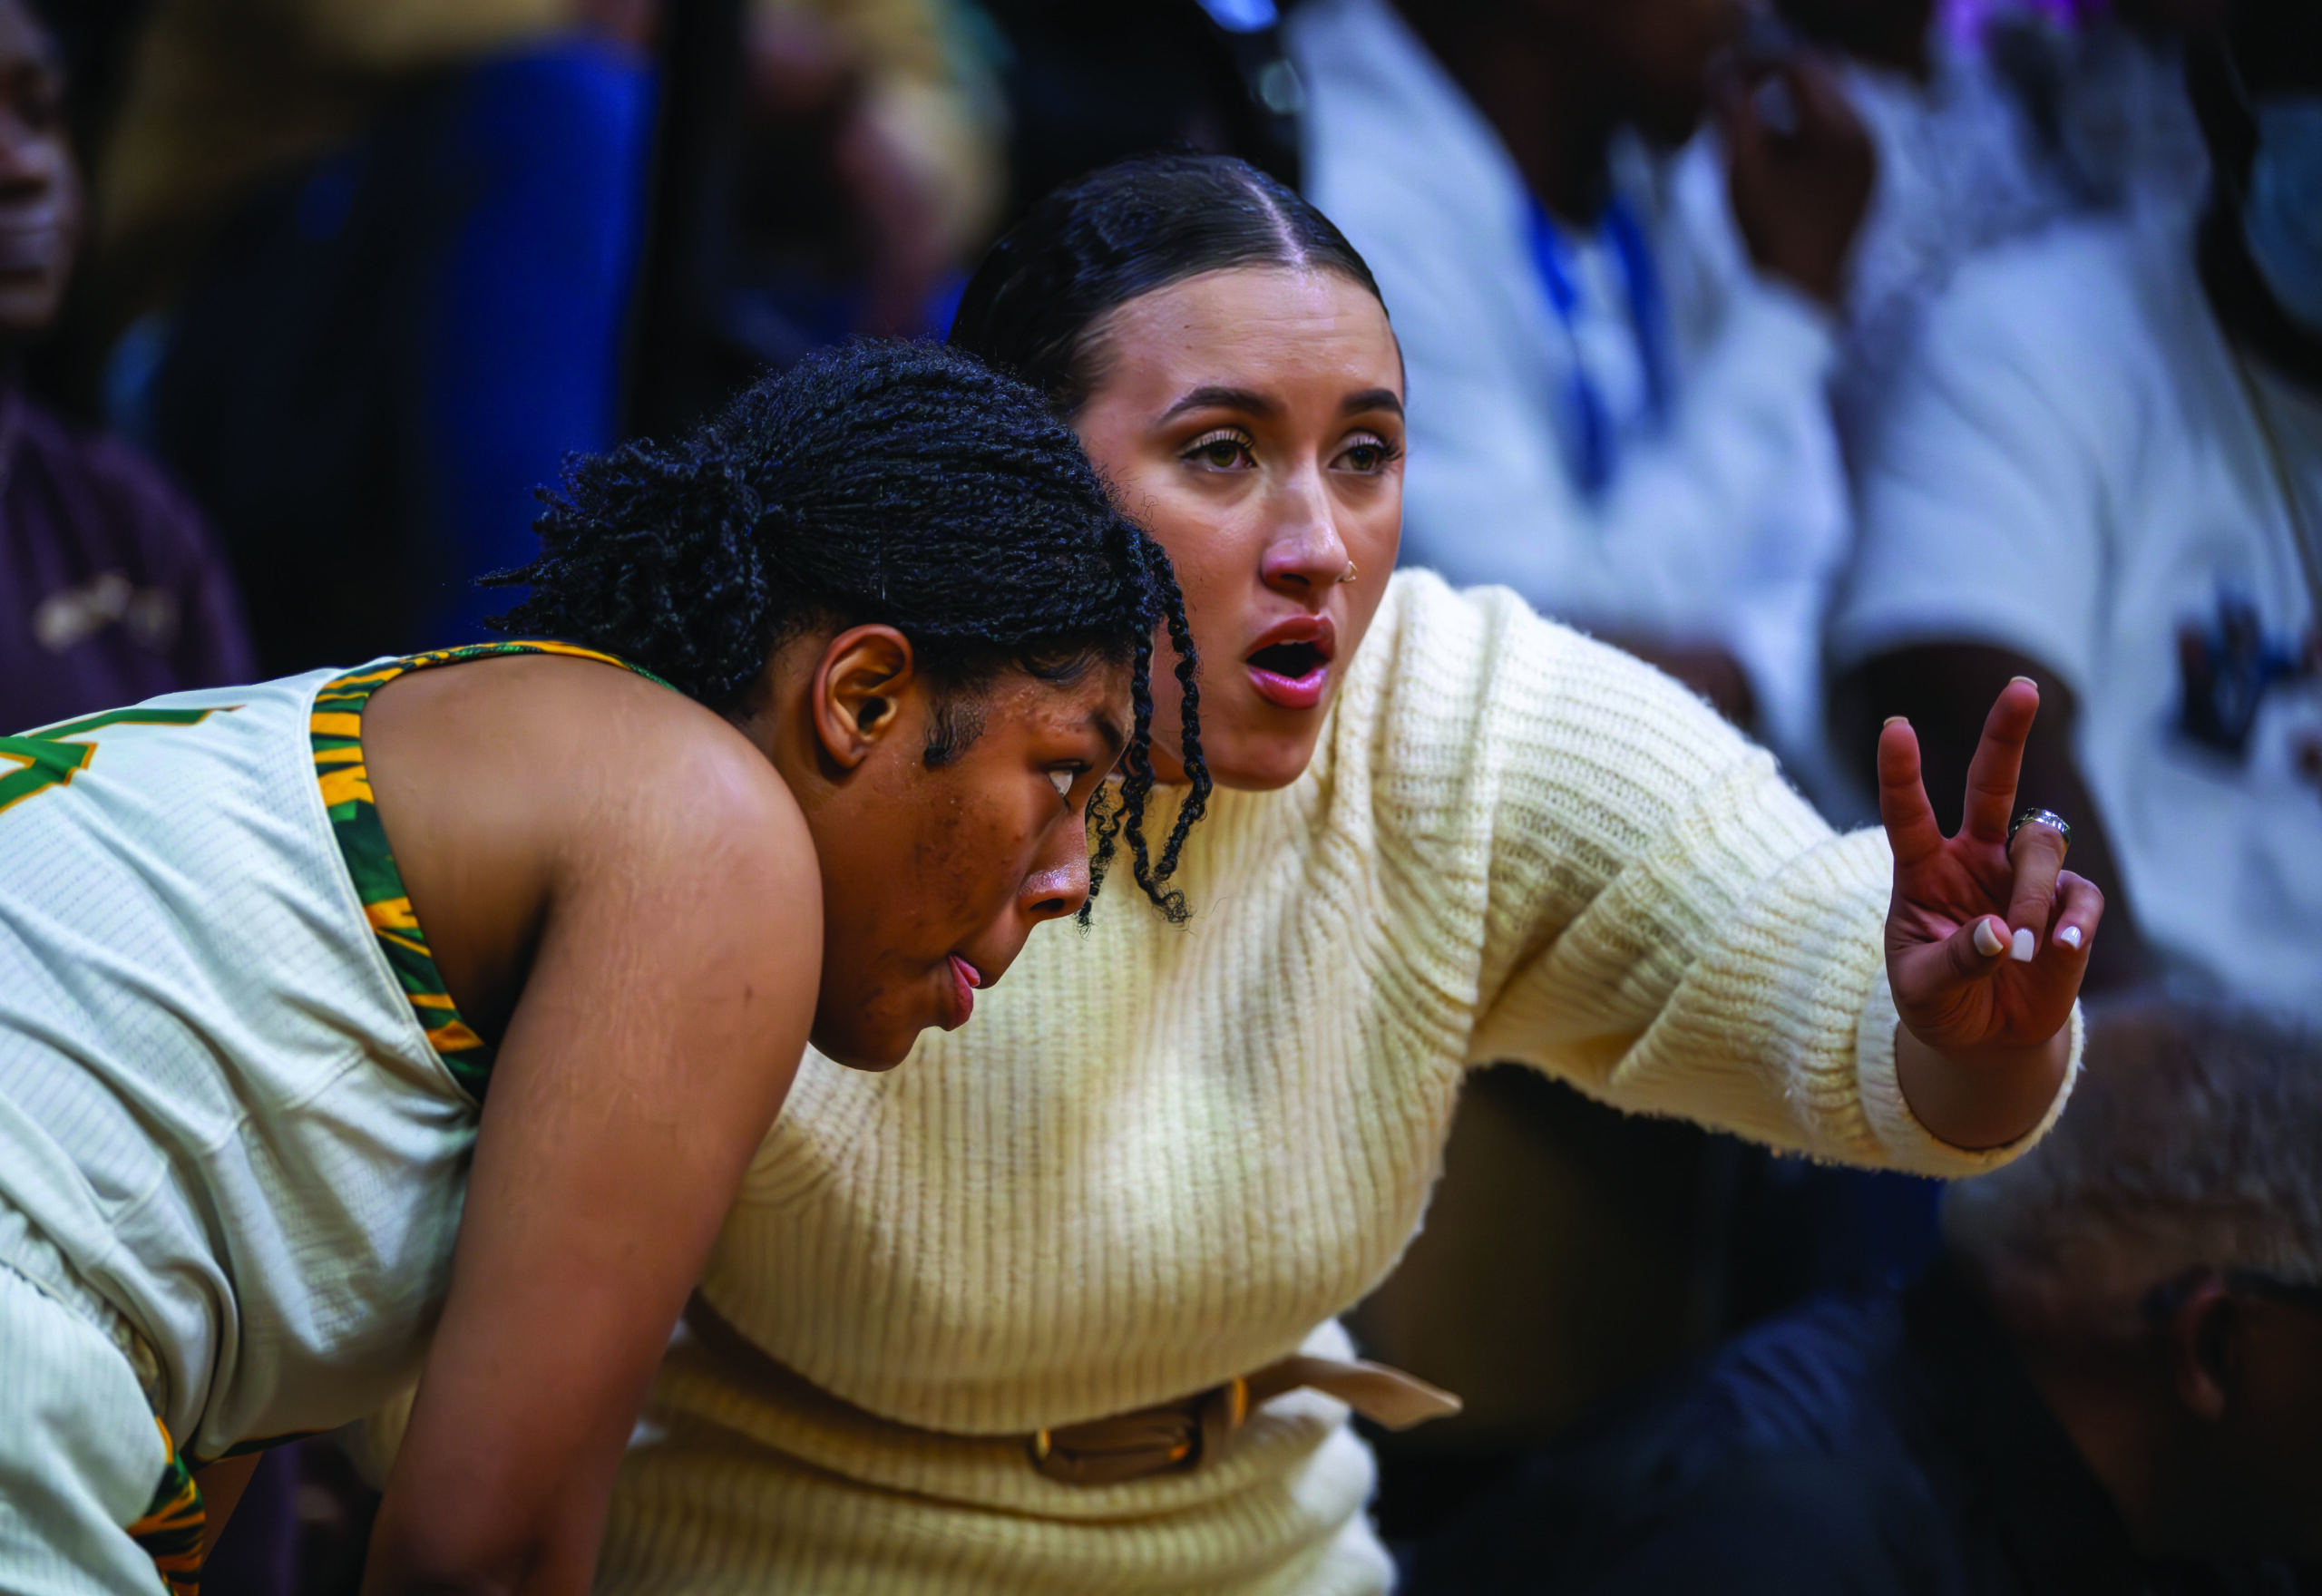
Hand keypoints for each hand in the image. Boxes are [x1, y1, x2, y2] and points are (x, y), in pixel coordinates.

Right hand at [1721, 53, 1874, 306]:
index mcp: (1838, 127)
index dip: (1759, 69)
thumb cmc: (1768, 235)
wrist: (1801, 297)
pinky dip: (1810, 139)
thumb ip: (1735, 115)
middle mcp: (1866, 136)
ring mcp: (1873, 160)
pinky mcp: (1870, 182)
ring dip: (1794, 114)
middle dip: (1779, 90)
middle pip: (1819, 86)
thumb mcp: (1743, 170)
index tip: (1731, 89)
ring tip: (1759, 138)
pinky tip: (1785, 165)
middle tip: (1741, 108)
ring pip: (1830, 113)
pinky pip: (1840, 141)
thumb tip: (1727, 80)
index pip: (1798, 70)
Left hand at [1879, 679, 2103, 1146]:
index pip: (1908, 813)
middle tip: (2022, 688)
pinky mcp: (2068, 906)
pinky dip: (2072, 923)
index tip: (1894, 727)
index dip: (1901, 772)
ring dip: (2031, 898)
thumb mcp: (1924, 989)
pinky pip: (2079, 897)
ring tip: (2024, 953)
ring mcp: (2023, 877)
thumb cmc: (1940, 1002)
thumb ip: (1955, 959)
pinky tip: (2060, 951)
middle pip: (1992, 782)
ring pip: (2040, 848)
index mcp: (1924, 868)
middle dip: (2006, 734)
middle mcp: (1974, 857)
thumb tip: (2001, 934)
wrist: (1985, 1039)